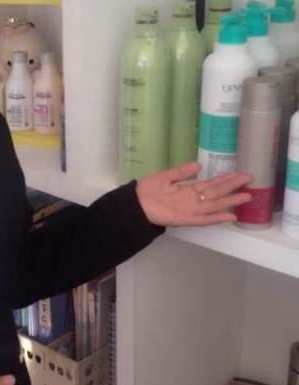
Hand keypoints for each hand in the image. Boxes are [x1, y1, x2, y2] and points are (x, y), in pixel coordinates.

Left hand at [136, 162, 251, 227]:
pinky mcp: (184, 219)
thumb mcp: (166, 176)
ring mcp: (189, 210)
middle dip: (232, 187)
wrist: (134, 204)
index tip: (238, 174)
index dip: (224, 179)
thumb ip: (182, 171)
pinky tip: (230, 215)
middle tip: (249, 180)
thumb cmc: (147, 190)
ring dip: (230, 200)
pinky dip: (217, 218)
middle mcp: (192, 200)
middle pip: (216, 193)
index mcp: (188, 190)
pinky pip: (204, 219)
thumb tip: (199, 165)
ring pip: (214, 204)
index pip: (210, 184)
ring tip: (246, 195)